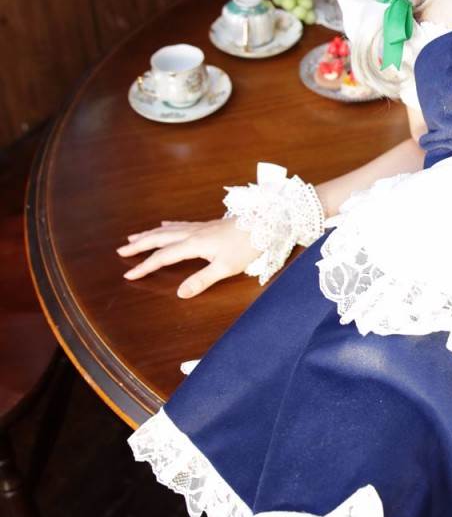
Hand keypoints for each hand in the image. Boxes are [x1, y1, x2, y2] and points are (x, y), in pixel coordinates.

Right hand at [117, 216, 260, 297]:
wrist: (265, 223)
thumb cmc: (247, 246)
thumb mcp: (226, 268)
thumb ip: (202, 280)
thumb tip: (180, 294)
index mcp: (194, 245)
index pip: (163, 257)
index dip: (145, 267)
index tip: (129, 275)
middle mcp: (192, 233)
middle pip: (159, 238)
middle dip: (139, 245)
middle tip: (120, 250)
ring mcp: (199, 227)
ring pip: (167, 230)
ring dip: (149, 234)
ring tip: (134, 237)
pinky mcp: (207, 225)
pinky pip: (179, 225)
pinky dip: (167, 227)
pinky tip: (163, 225)